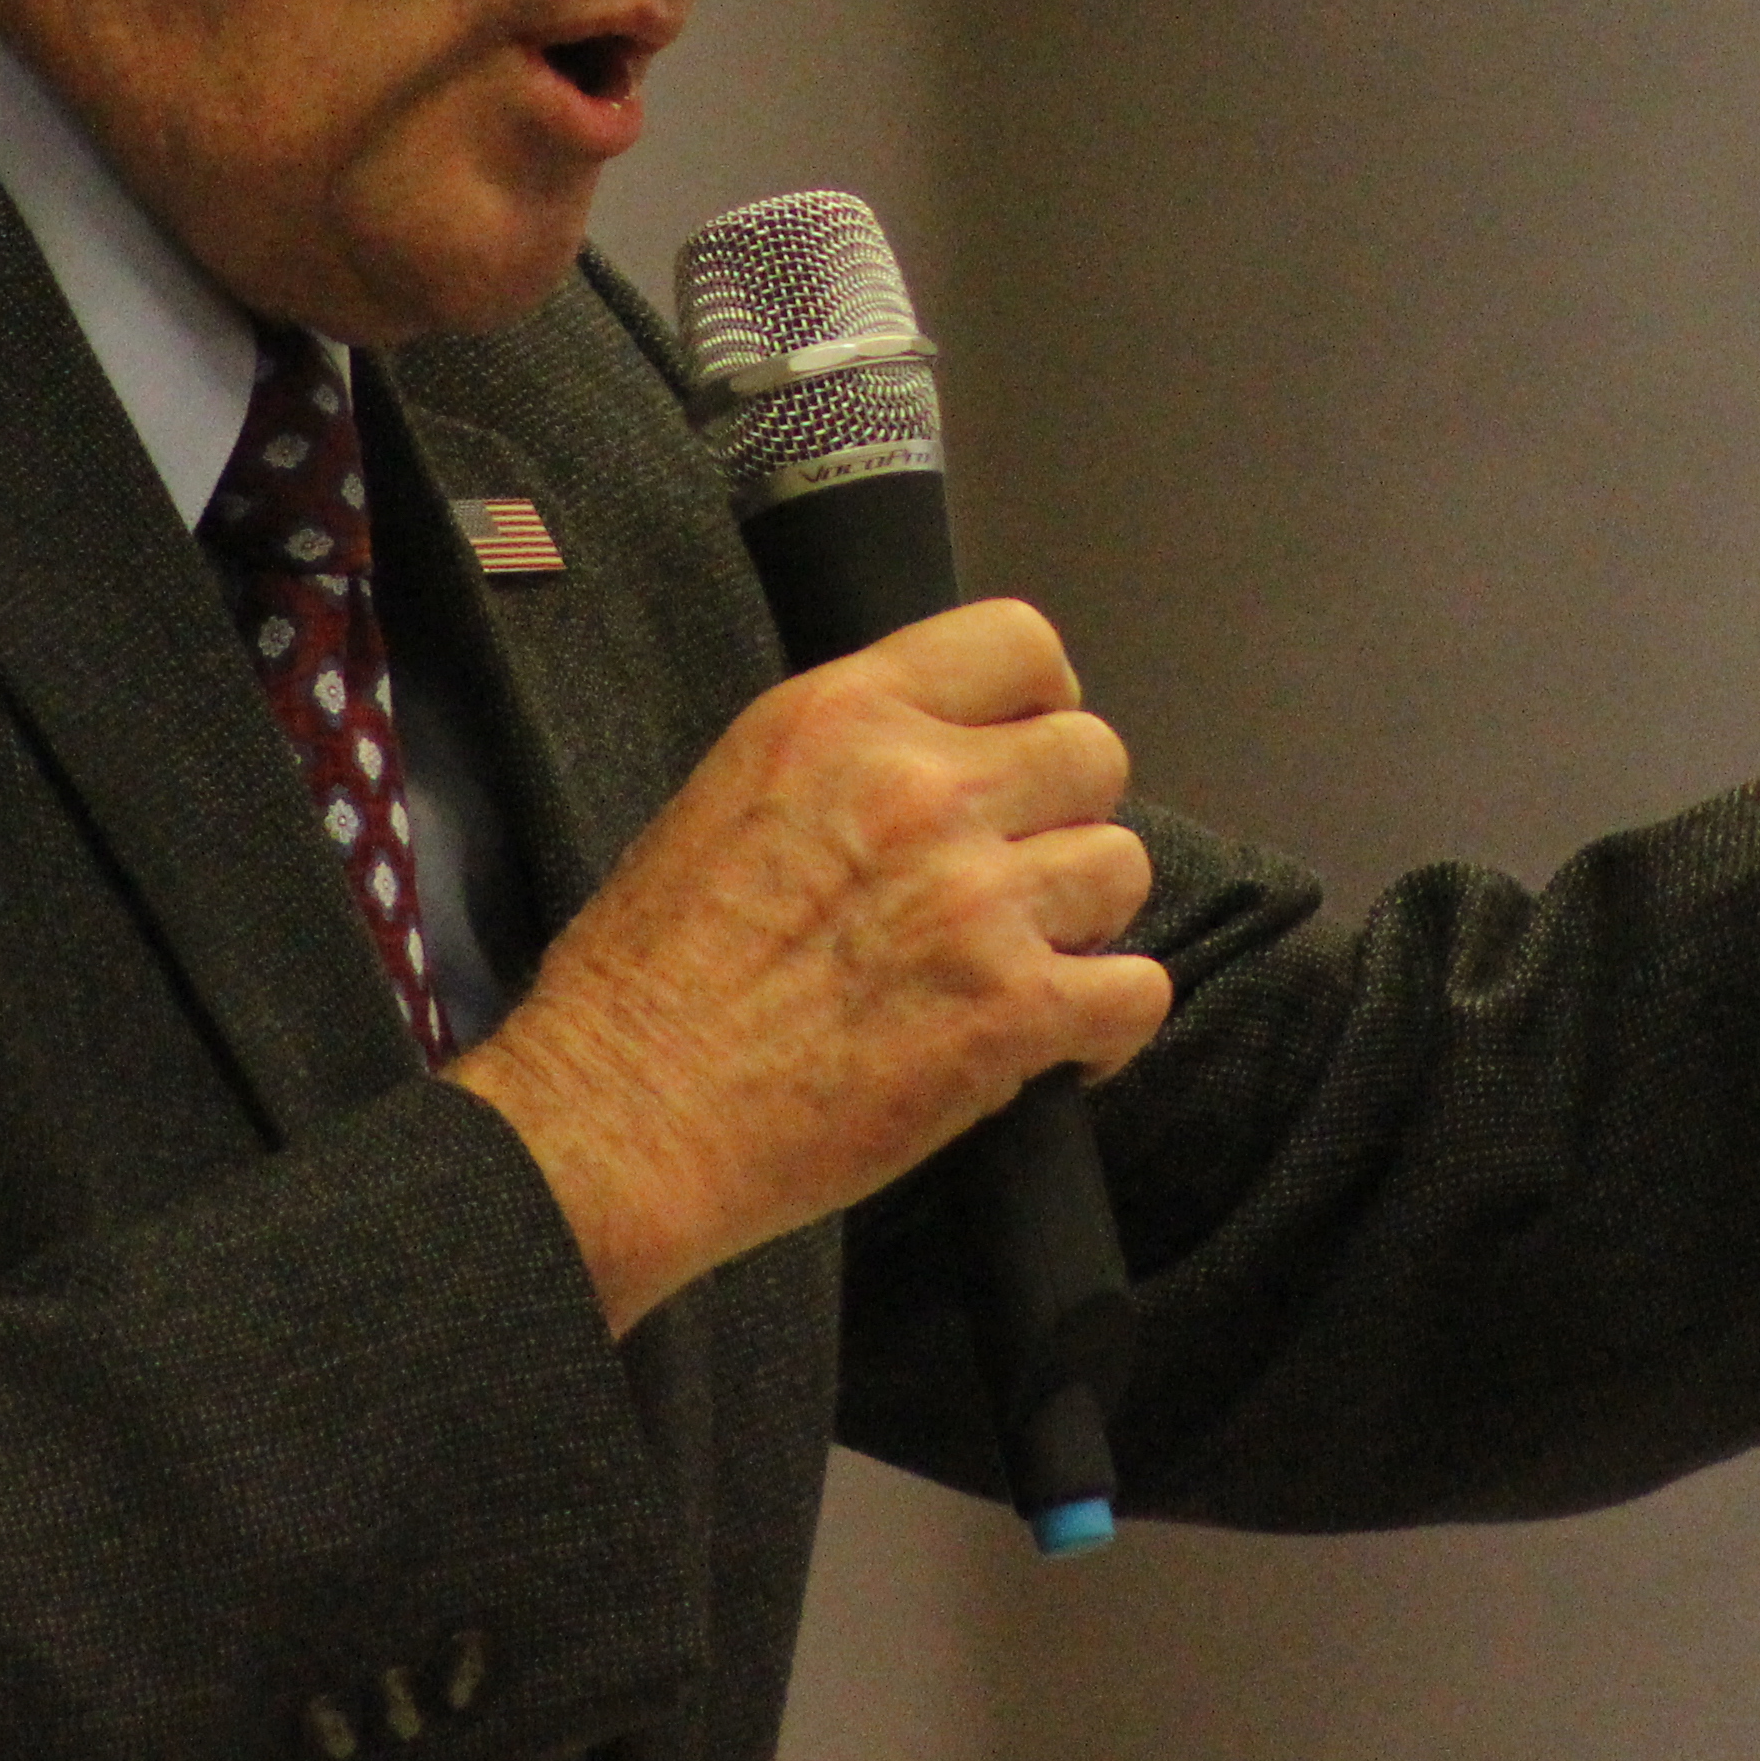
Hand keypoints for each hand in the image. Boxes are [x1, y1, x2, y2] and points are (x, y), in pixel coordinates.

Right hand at [444, 598, 1168, 1336]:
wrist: (621, 1118)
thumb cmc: (644, 983)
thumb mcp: (730, 794)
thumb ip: (850, 761)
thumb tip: (944, 766)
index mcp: (842, 719)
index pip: (1019, 643)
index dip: (1041, 703)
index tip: (1024, 756)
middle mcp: (921, 789)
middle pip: (1093, 753)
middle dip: (1066, 817)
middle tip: (1018, 876)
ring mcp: (974, 899)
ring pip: (1122, 867)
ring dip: (1084, 921)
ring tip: (1024, 964)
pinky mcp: (1009, 1012)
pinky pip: (1138, 991)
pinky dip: (1111, 1023)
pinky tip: (1061, 1043)